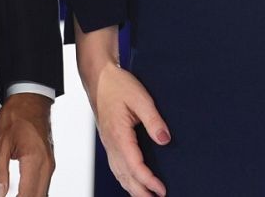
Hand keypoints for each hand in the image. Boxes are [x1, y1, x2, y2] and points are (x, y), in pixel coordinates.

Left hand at [0, 92, 54, 196]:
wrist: (30, 99)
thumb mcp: (0, 145)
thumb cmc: (16, 117)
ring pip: (42, 193)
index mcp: (33, 161)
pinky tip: (23, 194)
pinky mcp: (49, 162)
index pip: (27, 195)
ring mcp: (50, 164)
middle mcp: (46, 165)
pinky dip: (34, 192)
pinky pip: (44, 184)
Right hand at [87, 65, 168, 196]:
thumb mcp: (141, 98)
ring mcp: (108, 144)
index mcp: (118, 135)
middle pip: (125, 176)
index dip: (148, 180)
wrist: (99, 78)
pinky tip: (131, 183)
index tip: (161, 189)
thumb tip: (164, 139)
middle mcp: (111, 143)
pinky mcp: (109, 142)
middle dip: (140, 192)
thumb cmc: (117, 86)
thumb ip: (153, 120)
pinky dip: (124, 179)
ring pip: (119, 174)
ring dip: (132, 188)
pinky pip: (115, 166)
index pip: (134, 165)